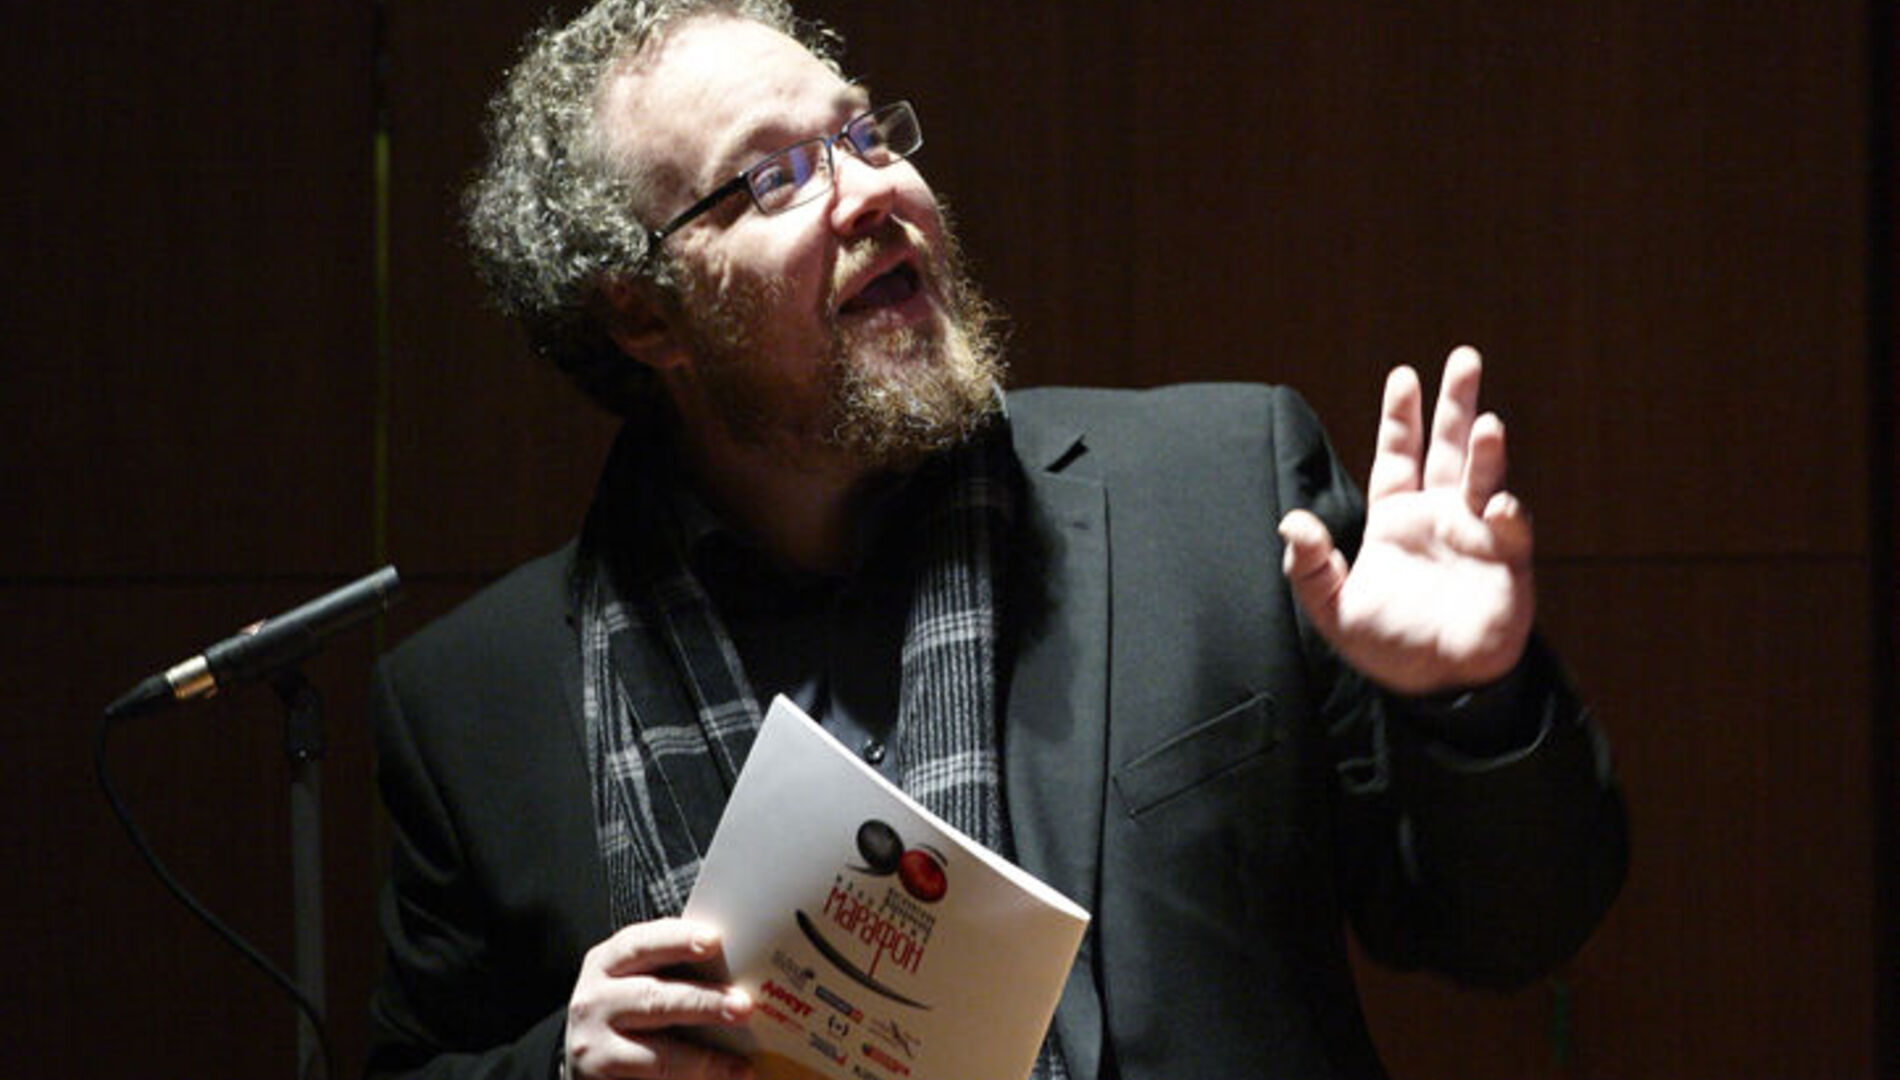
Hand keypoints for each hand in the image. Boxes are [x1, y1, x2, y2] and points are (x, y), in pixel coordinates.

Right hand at [565, 918, 754, 1079]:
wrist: (586, 1053)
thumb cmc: (623, 1007)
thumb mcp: (635, 977)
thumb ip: (672, 968)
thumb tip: (738, 971)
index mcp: (607, 964)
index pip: (641, 944)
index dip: (678, 940)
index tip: (713, 941)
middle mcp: (595, 1002)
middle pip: (653, 998)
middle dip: (702, 1003)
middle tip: (742, 1006)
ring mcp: (595, 1048)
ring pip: (656, 1056)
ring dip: (703, 1060)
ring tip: (740, 1066)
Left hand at [1278, 346, 1533, 694]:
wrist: (1436, 687)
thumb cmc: (1387, 647)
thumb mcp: (1333, 611)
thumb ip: (1309, 567)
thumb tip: (1291, 521)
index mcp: (1397, 520)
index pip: (1398, 457)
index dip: (1401, 418)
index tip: (1403, 376)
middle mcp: (1440, 517)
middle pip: (1449, 449)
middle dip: (1457, 404)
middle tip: (1465, 357)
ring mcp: (1477, 536)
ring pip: (1484, 480)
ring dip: (1486, 452)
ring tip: (1488, 423)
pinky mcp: (1507, 566)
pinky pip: (1510, 532)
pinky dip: (1507, 516)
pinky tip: (1499, 506)